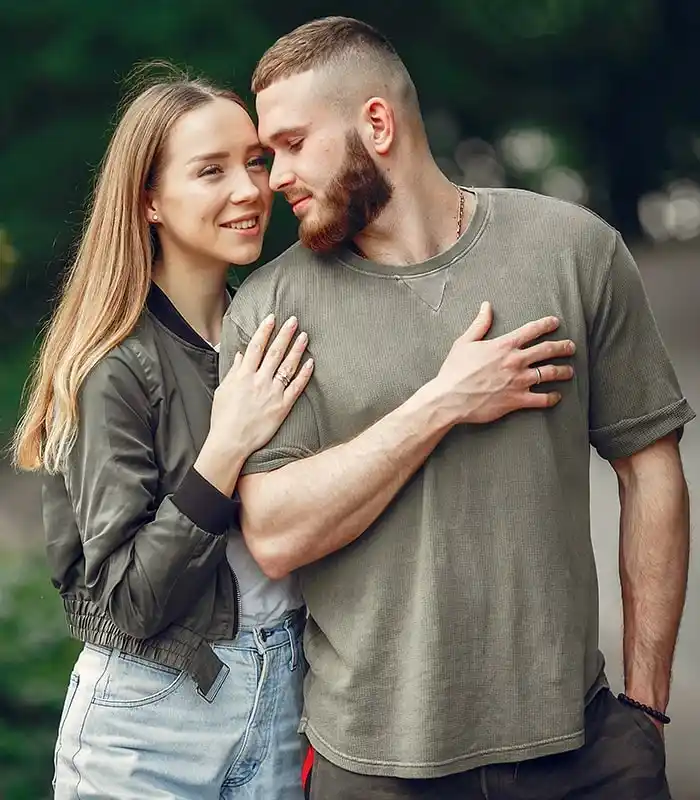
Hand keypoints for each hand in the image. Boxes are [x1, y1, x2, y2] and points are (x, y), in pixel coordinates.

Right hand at [211, 314, 313, 455]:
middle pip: (274, 352)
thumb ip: (233, 371)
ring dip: (297, 349)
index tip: (272, 318)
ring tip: (305, 336)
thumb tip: (239, 355)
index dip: (264, 331)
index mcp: (242, 375)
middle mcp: (259, 381)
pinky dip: (304, 374)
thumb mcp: (223, 390)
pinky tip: (311, 362)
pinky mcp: (282, 406)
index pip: (256, 347)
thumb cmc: (223, 418)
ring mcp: (272, 393)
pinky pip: (296, 387)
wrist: (230, 442)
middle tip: (294, 320)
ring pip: (287, 366)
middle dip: (285, 334)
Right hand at [432, 301, 574, 424]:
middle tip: (571, 346)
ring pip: (550, 373)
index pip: (532, 330)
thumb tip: (486, 306)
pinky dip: (552, 397)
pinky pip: (542, 399)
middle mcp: (515, 361)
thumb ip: (479, 324)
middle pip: (547, 350)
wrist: (449, 398)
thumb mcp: (464, 342)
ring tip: (569, 371)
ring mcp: (518, 381)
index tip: (556, 323)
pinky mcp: (517, 400)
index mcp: (503, 346)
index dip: (547, 324)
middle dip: (563, 347)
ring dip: (563, 371)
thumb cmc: (454, 370)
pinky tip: (556, 396)